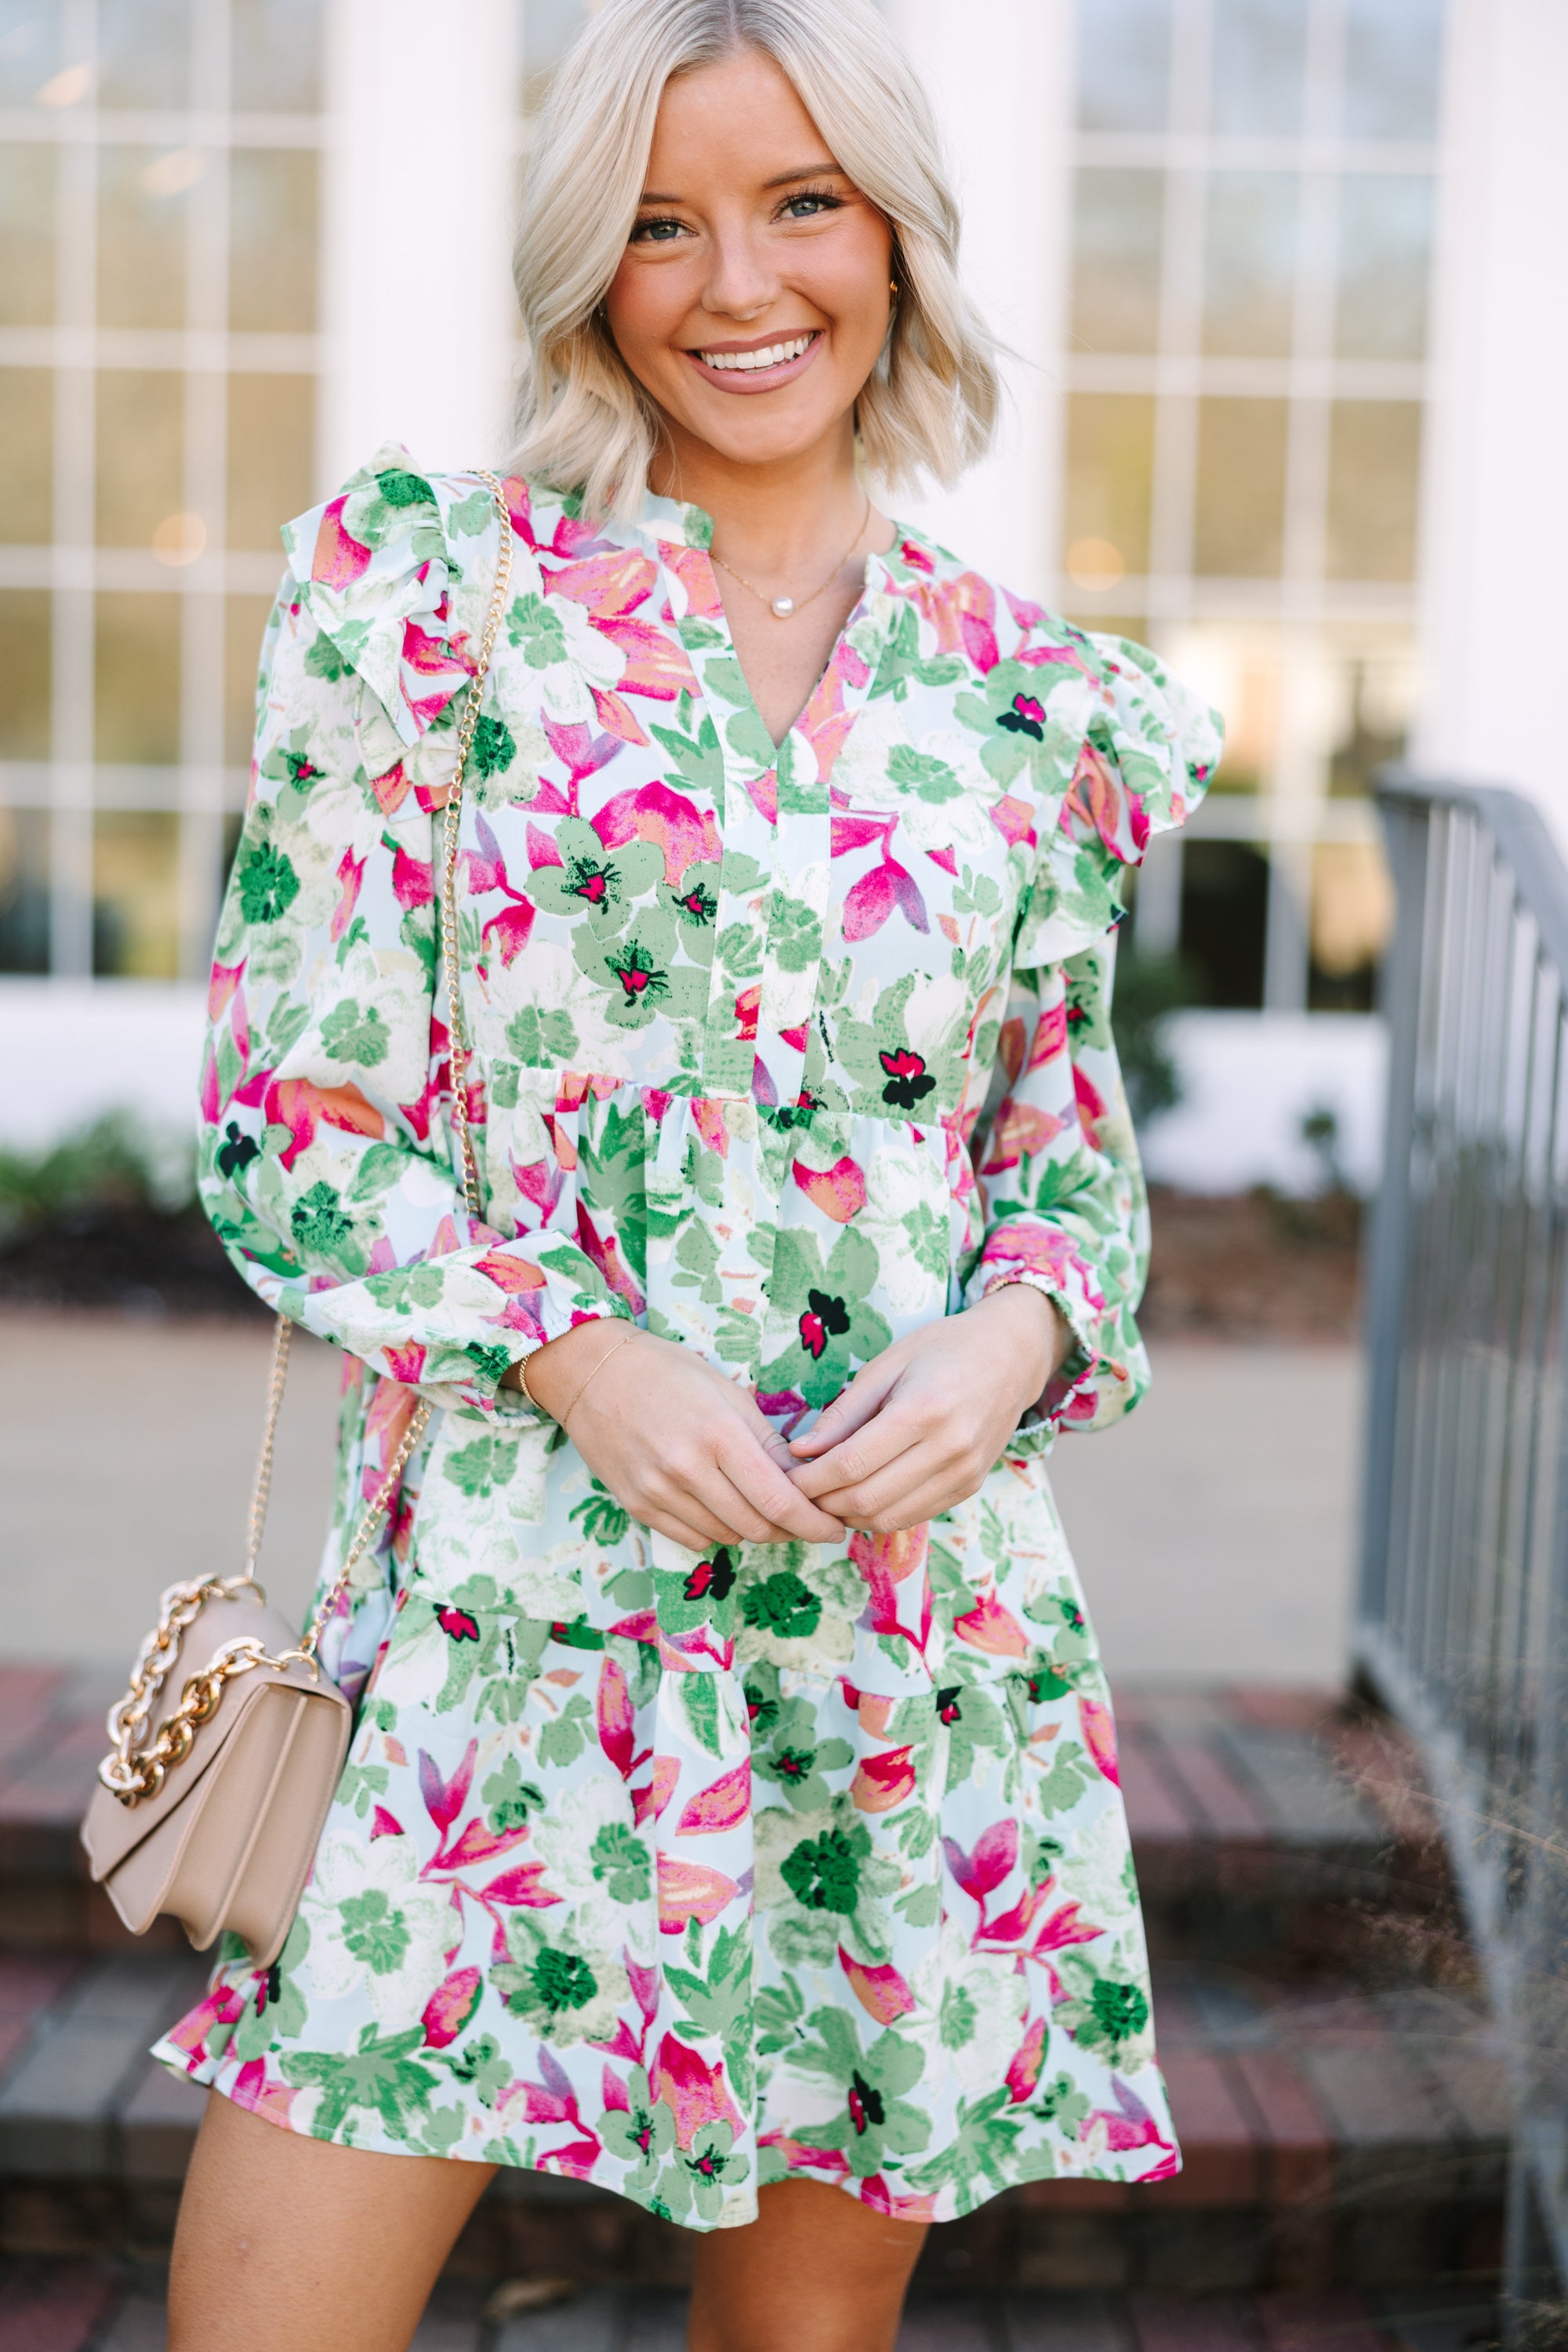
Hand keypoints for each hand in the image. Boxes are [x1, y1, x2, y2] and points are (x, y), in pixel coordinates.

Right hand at [515, 1324, 846, 1554]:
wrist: (593, 1373)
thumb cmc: (668, 1373)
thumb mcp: (728, 1393)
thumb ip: (768, 1442)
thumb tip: (807, 1483)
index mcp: (719, 1434)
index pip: (779, 1500)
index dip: (814, 1523)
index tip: (835, 1528)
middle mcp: (687, 1468)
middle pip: (756, 1526)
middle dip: (790, 1529)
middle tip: (806, 1519)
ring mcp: (658, 1492)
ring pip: (727, 1536)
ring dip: (755, 1530)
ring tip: (765, 1509)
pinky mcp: (637, 1506)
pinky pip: (693, 1539)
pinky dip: (719, 1531)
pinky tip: (724, 1509)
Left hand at [785, 1286, 1072, 1534]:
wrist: (1012, 1355)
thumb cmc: (943, 1348)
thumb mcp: (887, 1365)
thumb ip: (844, 1412)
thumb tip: (801, 1451)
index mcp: (923, 1410)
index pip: (851, 1464)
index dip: (810, 1479)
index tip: (785, 1476)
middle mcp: (949, 1448)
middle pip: (867, 1498)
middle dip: (822, 1502)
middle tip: (798, 1490)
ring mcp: (964, 1473)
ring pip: (889, 1517)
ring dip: (847, 1516)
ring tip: (824, 1496)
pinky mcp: (970, 1487)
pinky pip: (913, 1516)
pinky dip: (878, 1515)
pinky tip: (859, 1498)